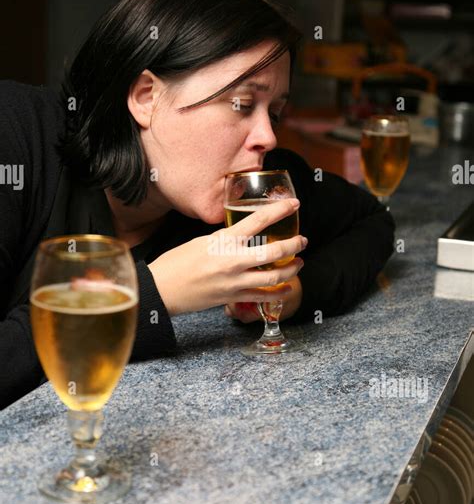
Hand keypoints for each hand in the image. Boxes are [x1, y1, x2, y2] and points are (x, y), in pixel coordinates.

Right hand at [148, 198, 306, 316]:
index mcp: (224, 240)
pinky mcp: (233, 298)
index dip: (280, 210)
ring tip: (299, 263)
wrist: (162, 289)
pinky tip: (287, 288)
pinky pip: (263, 296)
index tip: (294, 204)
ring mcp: (235, 282)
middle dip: (294, 244)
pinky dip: (279, 293)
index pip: (259, 220)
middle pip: (275, 252)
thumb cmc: (177, 262)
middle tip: (302, 240)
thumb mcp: (201, 241)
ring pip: (274, 277)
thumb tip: (241, 236)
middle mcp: (233, 260)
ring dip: (292, 269)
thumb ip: (225, 239)